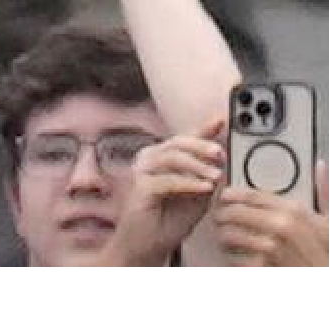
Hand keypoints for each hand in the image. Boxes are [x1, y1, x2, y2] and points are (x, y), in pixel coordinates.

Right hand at [105, 117, 224, 265]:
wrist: (149, 245)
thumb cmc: (169, 221)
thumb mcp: (197, 195)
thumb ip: (207, 177)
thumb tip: (224, 160)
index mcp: (163, 158)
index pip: (185, 139)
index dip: (203, 128)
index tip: (222, 120)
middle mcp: (150, 160)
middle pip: (178, 142)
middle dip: (201, 145)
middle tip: (220, 153)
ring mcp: (143, 172)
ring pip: (171, 157)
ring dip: (197, 165)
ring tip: (216, 176)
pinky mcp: (141, 188)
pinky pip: (167, 180)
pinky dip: (188, 183)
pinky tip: (204, 188)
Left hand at [215, 161, 327, 266]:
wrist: (326, 280)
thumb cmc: (325, 251)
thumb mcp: (328, 220)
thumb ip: (322, 192)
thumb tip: (321, 164)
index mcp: (294, 210)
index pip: (250, 195)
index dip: (232, 194)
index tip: (223, 196)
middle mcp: (281, 225)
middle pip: (234, 212)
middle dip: (222, 214)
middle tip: (218, 217)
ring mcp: (271, 246)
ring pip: (229, 234)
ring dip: (223, 235)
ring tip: (223, 235)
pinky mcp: (262, 266)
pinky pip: (234, 257)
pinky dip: (231, 256)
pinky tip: (233, 255)